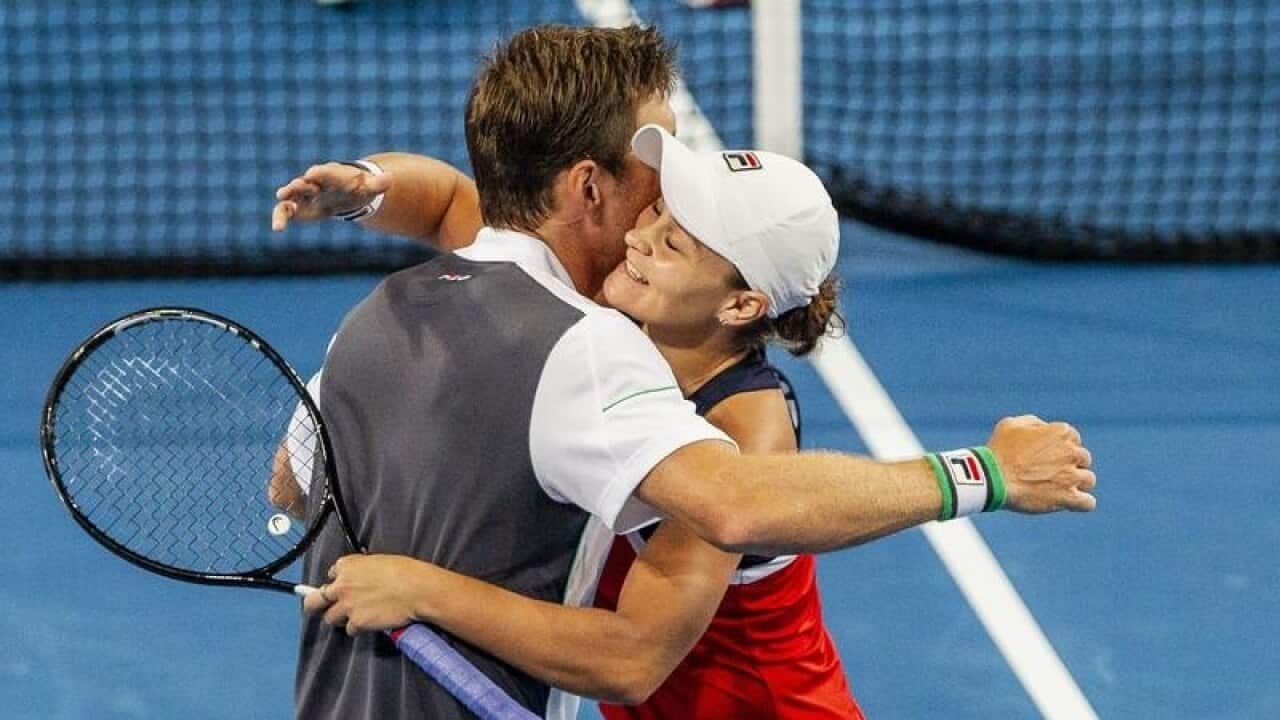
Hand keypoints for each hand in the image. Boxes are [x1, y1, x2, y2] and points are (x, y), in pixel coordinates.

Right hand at [271, 162, 392, 231]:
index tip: (313, 172)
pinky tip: (277, 228)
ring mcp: (305, 194)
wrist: (345, 193)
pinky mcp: (298, 207)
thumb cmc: (358, 189)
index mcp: (333, 176)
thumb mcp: (370, 187)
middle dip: (300, 184)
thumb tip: (391, 179)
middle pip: (307, 182)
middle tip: (295, 185)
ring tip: (280, 197)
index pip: (327, 173)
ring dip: (287, 196)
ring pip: (292, 195)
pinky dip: (280, 217)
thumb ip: (379, 184)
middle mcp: (316, 183)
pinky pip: (286, 211)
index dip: (321, 173)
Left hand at [302, 554, 432, 635]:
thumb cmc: (406, 572)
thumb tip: (361, 578)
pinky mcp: (357, 622)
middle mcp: (342, 585)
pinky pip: (349, 629)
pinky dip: (358, 628)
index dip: (336, 581)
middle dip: (313, 604)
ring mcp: (347, 605)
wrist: (418, 589)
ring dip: (340, 618)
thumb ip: (363, 569)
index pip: (331, 573)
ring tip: (353, 617)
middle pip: (314, 599)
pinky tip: (369, 623)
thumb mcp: (379, 561)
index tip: (339, 586)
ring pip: (330, 618)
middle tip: (315, 607)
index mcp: (348, 565)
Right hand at [986, 415, 1096, 513]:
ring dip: (1076, 483)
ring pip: (1088, 480)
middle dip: (1070, 464)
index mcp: (1060, 433)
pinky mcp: (1068, 497)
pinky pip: (1088, 503)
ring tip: (1058, 488)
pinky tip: (1070, 502)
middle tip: (1050, 471)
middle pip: (1083, 459)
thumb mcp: (1011, 425)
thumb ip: (1034, 424)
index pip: (1073, 438)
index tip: (1046, 454)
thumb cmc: (999, 451)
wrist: (993, 478)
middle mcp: (1071, 453)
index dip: (1060, 446)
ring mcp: (1071, 476)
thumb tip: (1044, 429)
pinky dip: (1081, 503)